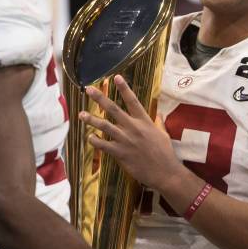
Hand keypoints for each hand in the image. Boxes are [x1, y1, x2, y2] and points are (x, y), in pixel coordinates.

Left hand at [79, 75, 185, 189]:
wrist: (164, 172)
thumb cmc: (166, 153)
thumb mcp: (163, 134)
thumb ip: (158, 122)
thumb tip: (159, 113)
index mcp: (144, 121)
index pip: (132, 100)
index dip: (124, 88)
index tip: (115, 77)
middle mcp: (133, 127)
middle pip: (113, 109)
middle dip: (100, 98)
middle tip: (89, 90)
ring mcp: (125, 140)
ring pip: (105, 126)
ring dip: (92, 120)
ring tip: (81, 115)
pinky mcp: (120, 153)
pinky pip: (103, 145)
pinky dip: (95, 141)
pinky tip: (89, 137)